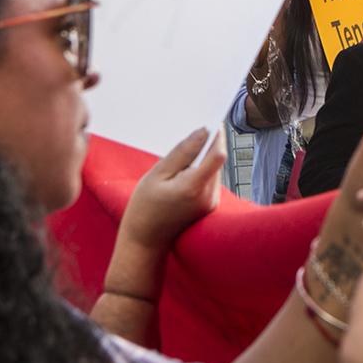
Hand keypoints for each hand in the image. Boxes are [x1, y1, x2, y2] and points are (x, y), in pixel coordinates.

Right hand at [118, 127, 226, 252]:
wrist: (145, 242)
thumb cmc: (145, 208)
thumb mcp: (157, 175)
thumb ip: (182, 153)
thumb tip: (202, 132)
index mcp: (194, 187)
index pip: (218, 154)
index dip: (217, 135)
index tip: (211, 120)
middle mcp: (209, 196)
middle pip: (217, 160)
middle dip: (208, 144)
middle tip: (193, 130)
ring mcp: (211, 203)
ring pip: (214, 169)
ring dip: (204, 157)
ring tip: (183, 152)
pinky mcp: (209, 206)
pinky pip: (209, 180)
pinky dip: (201, 170)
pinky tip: (183, 170)